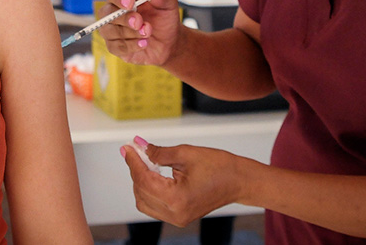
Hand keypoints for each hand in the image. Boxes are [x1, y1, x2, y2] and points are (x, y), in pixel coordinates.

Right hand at [97, 0, 181, 65]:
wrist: (169, 42)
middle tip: (139, 22)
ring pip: (109, 31)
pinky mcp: (115, 47)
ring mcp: (112, 30)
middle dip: (123, 18)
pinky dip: (130, 45)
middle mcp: (114, 13)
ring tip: (148, 33)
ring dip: (130, 33)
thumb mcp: (168, 5)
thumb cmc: (164, 19)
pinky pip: (115, 47)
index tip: (130, 3)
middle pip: (107, 13)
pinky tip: (144, 44)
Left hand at [120, 137, 253, 226]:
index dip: (133, 162)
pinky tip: (152, 173)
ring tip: (143, 160)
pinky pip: (154, 206)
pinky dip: (149, 190)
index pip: (144, 180)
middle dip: (135, 170)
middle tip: (134, 150)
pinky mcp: (179, 217)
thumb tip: (139, 147)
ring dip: (140, 181)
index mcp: (177, 199)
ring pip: (144, 201)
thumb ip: (158, 152)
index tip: (127, 147)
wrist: (239, 181)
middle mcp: (175, 214)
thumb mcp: (186, 153)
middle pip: (141, 192)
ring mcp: (177, 218)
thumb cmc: (219, 166)